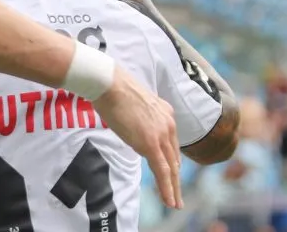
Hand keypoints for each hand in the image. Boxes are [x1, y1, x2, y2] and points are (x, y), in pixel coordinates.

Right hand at [94, 66, 182, 209]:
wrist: (109, 83)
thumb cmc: (113, 88)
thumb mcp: (132, 104)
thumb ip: (139, 118)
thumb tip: (133, 127)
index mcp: (166, 113)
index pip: (171, 143)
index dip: (172, 161)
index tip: (171, 173)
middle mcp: (169, 124)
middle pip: (174, 158)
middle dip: (175, 178)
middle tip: (177, 195)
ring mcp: (161, 134)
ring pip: (171, 168)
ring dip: (173, 188)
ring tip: (175, 203)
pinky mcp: (151, 144)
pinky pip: (162, 171)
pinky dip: (167, 188)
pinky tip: (169, 201)